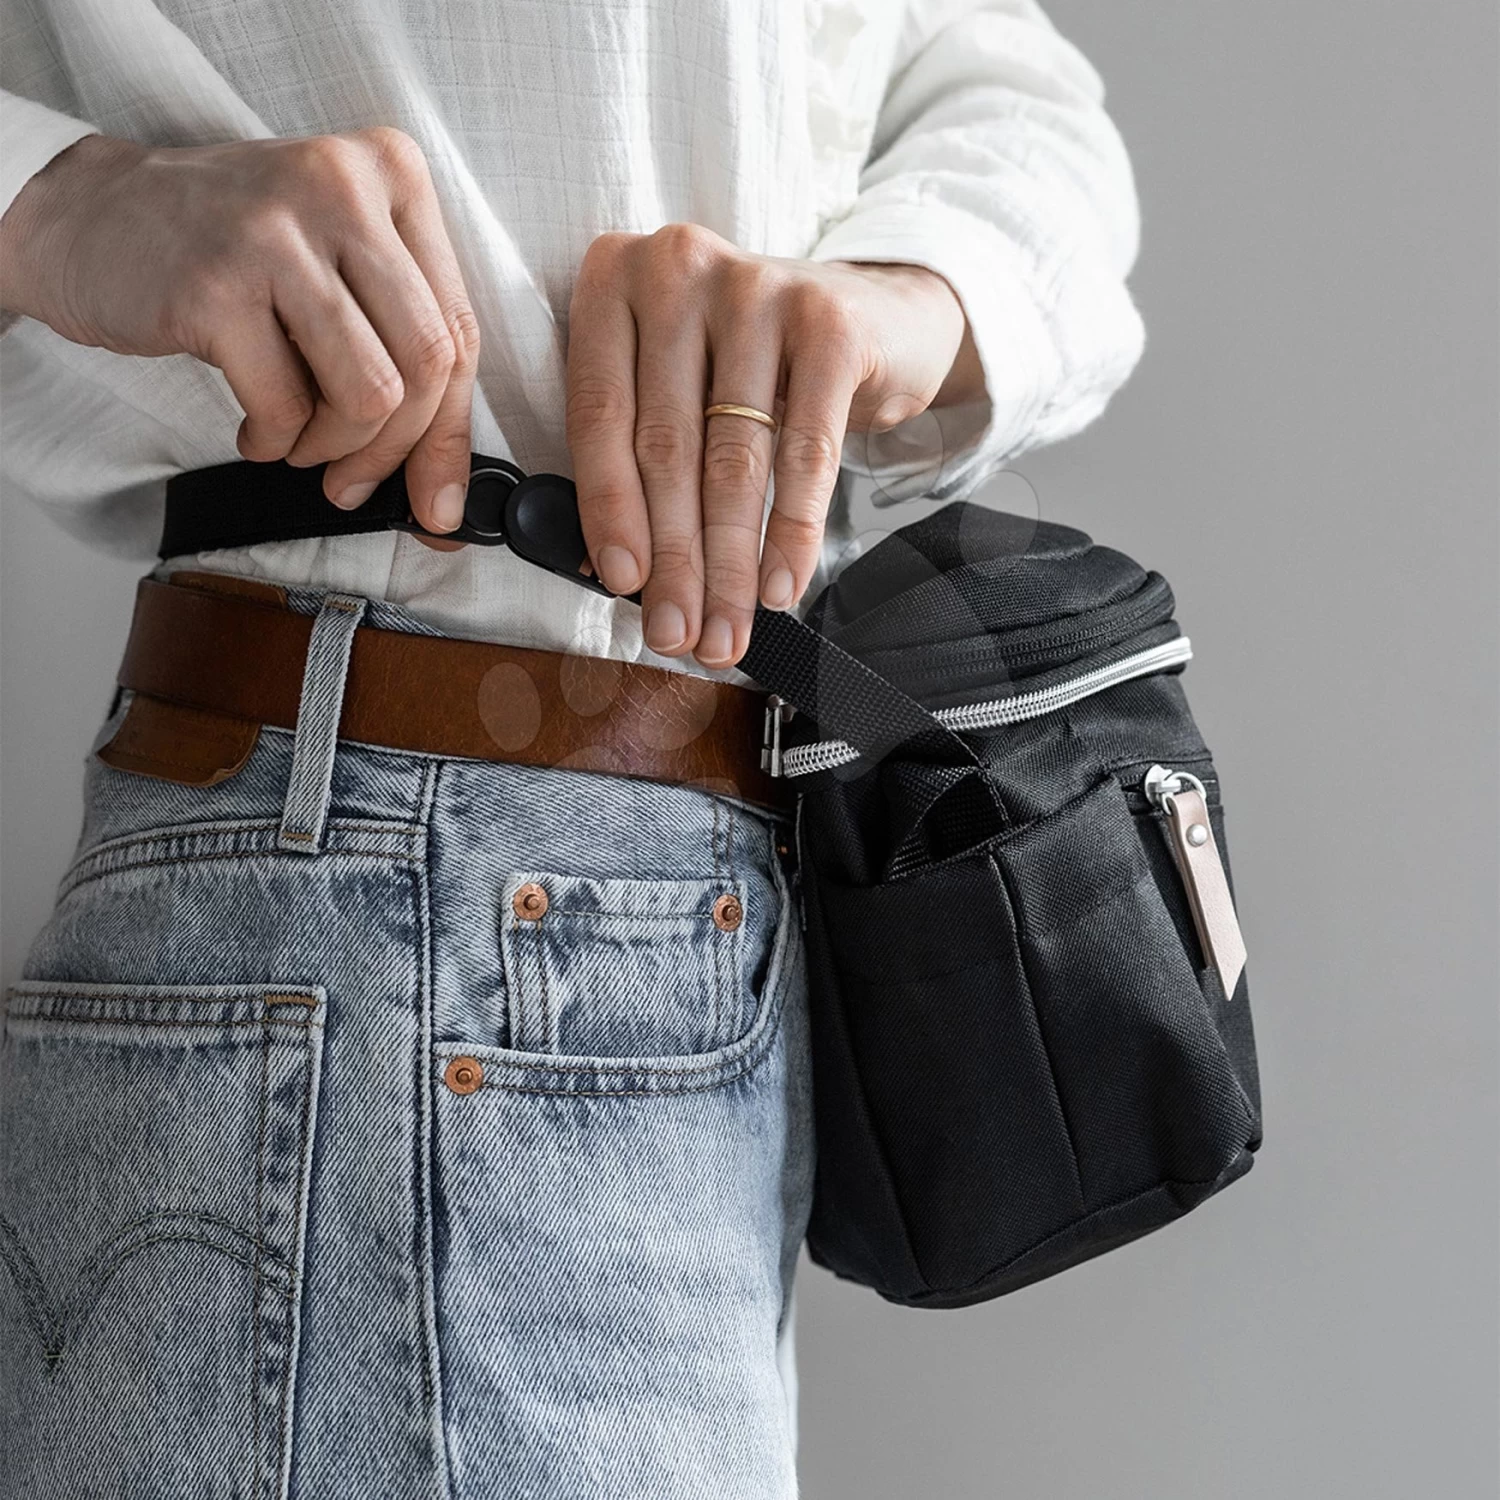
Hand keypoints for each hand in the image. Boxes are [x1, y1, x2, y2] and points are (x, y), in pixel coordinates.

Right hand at [0, 130, 478, 535]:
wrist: (91, 214)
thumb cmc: (233, 253)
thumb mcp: (337, 269)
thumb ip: (403, 352)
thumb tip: (447, 494)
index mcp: (392, 173)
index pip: (459, 330)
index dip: (452, 433)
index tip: (439, 501)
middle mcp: (343, 186)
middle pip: (428, 364)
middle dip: (395, 449)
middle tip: (351, 478)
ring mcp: (278, 231)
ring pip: (371, 392)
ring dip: (334, 447)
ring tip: (298, 442)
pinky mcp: (217, 284)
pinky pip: (287, 407)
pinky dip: (275, 441)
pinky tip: (255, 430)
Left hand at [565, 223, 982, 668]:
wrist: (875, 315)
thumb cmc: (752, 369)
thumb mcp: (679, 387)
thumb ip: (639, 451)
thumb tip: (621, 574)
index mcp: (614, 280)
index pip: (599, 414)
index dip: (609, 511)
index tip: (623, 587)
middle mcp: (678, 267)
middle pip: (666, 445)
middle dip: (674, 559)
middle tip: (678, 634)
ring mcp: (757, 287)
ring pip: (733, 458)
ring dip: (730, 564)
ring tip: (727, 629)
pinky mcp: (830, 321)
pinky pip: (807, 450)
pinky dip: (792, 530)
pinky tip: (782, 585)